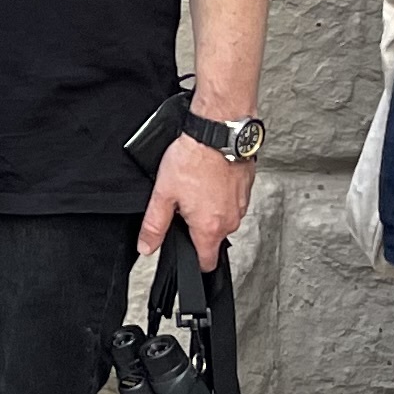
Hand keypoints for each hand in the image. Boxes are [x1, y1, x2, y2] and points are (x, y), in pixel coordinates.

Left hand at [141, 137, 251, 274]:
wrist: (218, 131)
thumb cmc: (194, 158)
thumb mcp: (164, 194)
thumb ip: (154, 225)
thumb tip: (147, 246)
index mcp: (210, 228)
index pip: (206, 262)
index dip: (193, 261)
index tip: (184, 250)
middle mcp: (231, 220)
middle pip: (213, 238)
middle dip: (197, 228)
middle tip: (183, 206)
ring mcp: (242, 204)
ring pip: (223, 218)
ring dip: (210, 210)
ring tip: (196, 188)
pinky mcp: (247, 188)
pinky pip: (232, 201)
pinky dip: (221, 195)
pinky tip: (208, 179)